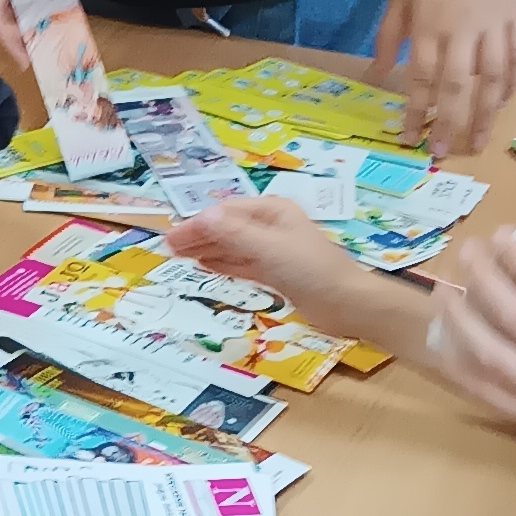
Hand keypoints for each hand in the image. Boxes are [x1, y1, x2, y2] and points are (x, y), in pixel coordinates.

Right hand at [164, 194, 402, 356]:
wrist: (348, 304)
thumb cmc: (311, 270)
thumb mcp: (269, 248)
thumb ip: (233, 234)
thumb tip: (201, 216)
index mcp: (272, 212)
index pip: (225, 214)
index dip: (196, 224)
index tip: (171, 237)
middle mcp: (272, 227)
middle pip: (227, 228)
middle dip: (198, 236)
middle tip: (168, 248)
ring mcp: (275, 250)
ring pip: (233, 246)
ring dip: (207, 250)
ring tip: (180, 257)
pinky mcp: (277, 273)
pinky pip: (243, 264)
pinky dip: (224, 264)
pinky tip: (206, 266)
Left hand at [371, 0, 515, 155]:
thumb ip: (389, 35)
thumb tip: (377, 75)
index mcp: (429, 27)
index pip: (421, 81)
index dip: (415, 112)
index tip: (411, 138)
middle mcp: (462, 33)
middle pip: (458, 88)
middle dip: (451, 123)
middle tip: (446, 151)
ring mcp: (494, 28)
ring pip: (493, 80)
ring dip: (486, 114)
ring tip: (479, 139)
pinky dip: (513, 84)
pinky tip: (504, 103)